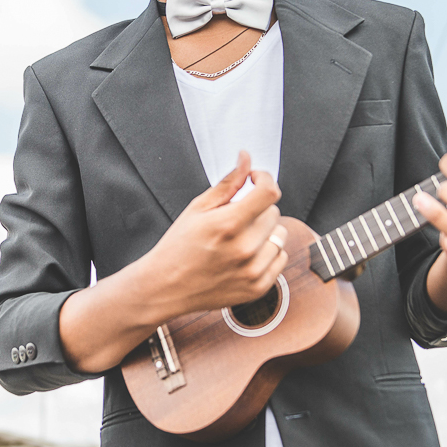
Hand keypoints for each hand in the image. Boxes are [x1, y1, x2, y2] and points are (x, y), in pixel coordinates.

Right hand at [146, 150, 287, 315]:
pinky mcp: (258, 288)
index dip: (264, 179)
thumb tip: (245, 159)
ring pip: (280, 235)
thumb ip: (227, 183)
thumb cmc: (177, 247)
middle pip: (273, 213)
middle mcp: (244, 249)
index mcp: (228, 225)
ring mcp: (252, 271)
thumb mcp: (197, 209)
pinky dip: (268, 253)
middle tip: (235, 217)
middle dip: (257, 209)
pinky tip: (247, 255)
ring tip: (240, 238)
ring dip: (265, 232)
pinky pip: (280, 258)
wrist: (166, 287)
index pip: (269, 192)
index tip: (255, 180)